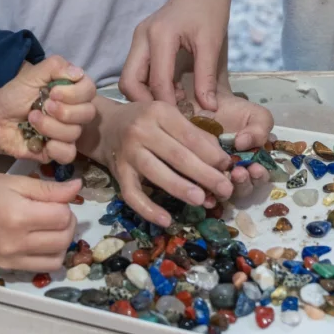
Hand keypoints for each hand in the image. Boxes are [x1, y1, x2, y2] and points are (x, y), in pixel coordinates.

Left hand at [0, 56, 96, 163]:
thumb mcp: (32, 75)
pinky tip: (41, 143)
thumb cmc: (15, 94)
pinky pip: (69, 154)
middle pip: (88, 113)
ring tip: (32, 120)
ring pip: (75, 133)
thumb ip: (54, 67)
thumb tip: (78, 73)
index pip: (89, 90)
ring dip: (50, 126)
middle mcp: (74, 112)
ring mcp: (67, 133)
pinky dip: (55, 148)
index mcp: (71, 91)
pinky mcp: (58, 151)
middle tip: (44, 106)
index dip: (74, 93)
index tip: (53, 92)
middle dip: (64, 111)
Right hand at [0, 172, 79, 270]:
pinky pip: (41, 268)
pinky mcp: (7, 268)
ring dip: (62, 242)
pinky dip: (49, 255)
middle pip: (63, 239)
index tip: (56, 199)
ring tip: (51, 227)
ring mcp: (10, 259)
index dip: (65, 206)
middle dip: (68, 223)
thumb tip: (78, 188)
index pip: (62, 217)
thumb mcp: (17, 182)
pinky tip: (42, 240)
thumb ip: (49, 189)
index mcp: (18, 216)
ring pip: (56, 259)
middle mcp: (15, 242)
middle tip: (57, 211)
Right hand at [96, 99, 241, 226]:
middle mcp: (142, 130)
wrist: (105, 127)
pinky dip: (149, 209)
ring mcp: (128, 152)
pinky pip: (132, 194)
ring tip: (202, 201)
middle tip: (225, 190)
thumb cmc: (145, 122)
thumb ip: (194, 135)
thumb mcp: (168, 118)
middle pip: (176, 155)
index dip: (211, 153)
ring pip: (156, 172)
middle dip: (204, 174)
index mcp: (160, 112)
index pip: (190, 135)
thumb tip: (220, 160)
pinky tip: (166, 220)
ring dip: (180, 188)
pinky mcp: (117, 173)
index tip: (227, 167)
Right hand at [119, 0, 232, 109]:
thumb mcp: (212, 43)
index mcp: (159, 35)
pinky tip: (172, 91)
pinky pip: (137, 70)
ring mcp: (139, 38)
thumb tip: (208, 109)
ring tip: (174, 104)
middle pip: (128, 81)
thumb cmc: (210, 9)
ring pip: (129, 77)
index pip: (156, 81)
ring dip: (146, 95)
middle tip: (171, 117)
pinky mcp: (141, 42)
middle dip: (146, 103)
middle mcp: (142, 36)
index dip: (168, 106)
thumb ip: (207, 77)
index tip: (184, 123)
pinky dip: (149, 85)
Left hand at [203, 82, 273, 188]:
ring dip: (225, 188)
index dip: (259, 176)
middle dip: (243, 183)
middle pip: (243, 188)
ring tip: (223, 175)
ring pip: (223, 191)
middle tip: (239, 173)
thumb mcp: (256, 115)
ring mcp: (216, 175)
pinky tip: (205, 191)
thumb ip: (259, 129)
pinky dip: (205, 193)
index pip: (258, 177)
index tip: (255, 168)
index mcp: (253, 163)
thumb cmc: (236, 112)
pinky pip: (201, 189)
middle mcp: (236, 173)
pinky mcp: (197, 174)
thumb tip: (244, 142)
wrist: (208, 102)